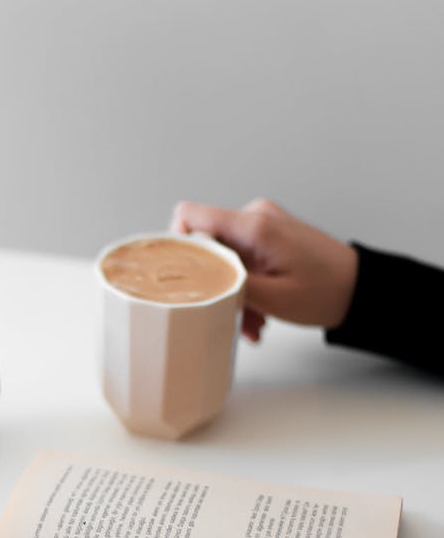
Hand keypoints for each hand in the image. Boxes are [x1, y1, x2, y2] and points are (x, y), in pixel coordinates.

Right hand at [171, 198, 358, 341]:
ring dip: (233, 290)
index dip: (176, 243)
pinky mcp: (269, 235)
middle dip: (214, 282)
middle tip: (232, 313)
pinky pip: (242, 259)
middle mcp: (255, 216)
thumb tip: (194, 279)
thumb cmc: (327, 291)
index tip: (182, 275)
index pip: (190, 215)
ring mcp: (262, 224)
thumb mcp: (273, 298)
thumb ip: (228, 283)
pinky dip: (246, 286)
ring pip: (224, 258)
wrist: (360, 289)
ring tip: (254, 321)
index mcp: (254, 225)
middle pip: (207, 244)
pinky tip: (261, 312)